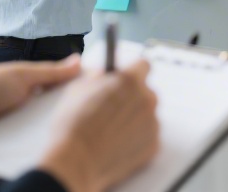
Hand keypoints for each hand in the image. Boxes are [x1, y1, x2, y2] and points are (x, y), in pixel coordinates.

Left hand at [0, 56, 81, 149]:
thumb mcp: (22, 75)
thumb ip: (50, 71)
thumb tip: (79, 60)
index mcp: (29, 86)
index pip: (58, 89)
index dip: (75, 92)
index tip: (98, 96)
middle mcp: (25, 106)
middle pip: (53, 112)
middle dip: (66, 115)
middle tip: (89, 121)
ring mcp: (17, 126)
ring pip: (42, 130)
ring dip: (52, 132)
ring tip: (75, 138)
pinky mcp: (9, 144)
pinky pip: (28, 146)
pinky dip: (37, 146)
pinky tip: (53, 149)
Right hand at [38, 59, 160, 191]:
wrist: (76, 162)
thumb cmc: (73, 126)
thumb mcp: (78, 88)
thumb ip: (96, 76)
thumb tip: (102, 74)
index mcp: (129, 80)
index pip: (143, 65)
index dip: (132, 71)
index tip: (125, 78)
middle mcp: (147, 99)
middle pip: (146, 92)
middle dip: (132, 97)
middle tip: (113, 107)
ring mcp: (152, 124)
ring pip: (147, 114)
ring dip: (134, 118)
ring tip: (111, 130)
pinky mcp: (153, 146)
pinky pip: (148, 135)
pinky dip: (137, 138)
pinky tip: (118, 142)